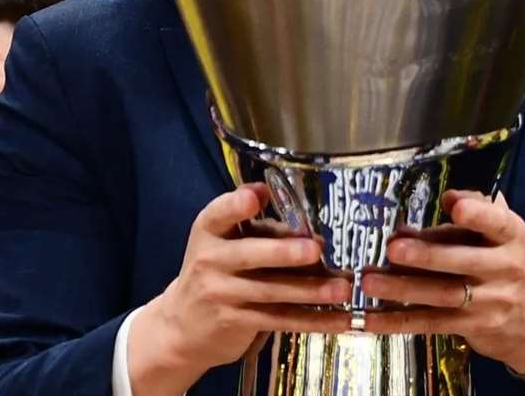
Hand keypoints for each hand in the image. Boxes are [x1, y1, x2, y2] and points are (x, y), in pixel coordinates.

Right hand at [128, 184, 352, 395]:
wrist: (182, 327)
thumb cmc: (217, 272)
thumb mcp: (228, 244)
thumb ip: (265, 232)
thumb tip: (315, 236)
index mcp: (209, 231)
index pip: (218, 214)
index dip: (235, 205)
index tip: (255, 197)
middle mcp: (210, 260)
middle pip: (249, 254)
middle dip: (283, 252)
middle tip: (315, 249)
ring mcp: (221, 293)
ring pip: (271, 291)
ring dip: (310, 290)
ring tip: (342, 288)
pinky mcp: (235, 322)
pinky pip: (279, 319)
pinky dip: (312, 319)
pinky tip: (338, 318)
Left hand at [361, 191, 524, 375]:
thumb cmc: (507, 264)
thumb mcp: (497, 236)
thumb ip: (458, 225)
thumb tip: (405, 226)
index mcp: (511, 236)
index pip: (497, 223)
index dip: (477, 214)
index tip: (453, 204)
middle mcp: (505, 267)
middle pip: (464, 261)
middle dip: (427, 255)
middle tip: (393, 248)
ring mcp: (490, 301)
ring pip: (443, 295)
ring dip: (403, 288)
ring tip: (370, 281)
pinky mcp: (473, 327)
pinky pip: (432, 323)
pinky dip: (399, 321)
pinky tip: (371, 319)